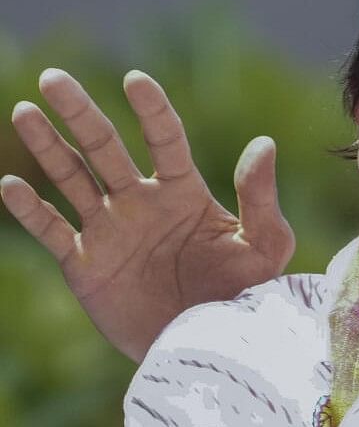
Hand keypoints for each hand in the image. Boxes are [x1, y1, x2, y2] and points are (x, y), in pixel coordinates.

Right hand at [1, 68, 293, 361]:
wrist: (206, 348)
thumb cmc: (244, 296)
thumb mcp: (264, 248)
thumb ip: (260, 199)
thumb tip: (265, 143)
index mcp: (185, 192)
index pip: (165, 139)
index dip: (151, 110)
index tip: (136, 80)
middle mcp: (142, 202)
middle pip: (106, 147)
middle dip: (81, 113)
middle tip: (54, 78)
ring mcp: (110, 230)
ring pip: (72, 178)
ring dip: (48, 146)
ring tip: (24, 111)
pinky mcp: (86, 265)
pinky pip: (53, 230)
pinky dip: (31, 209)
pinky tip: (12, 184)